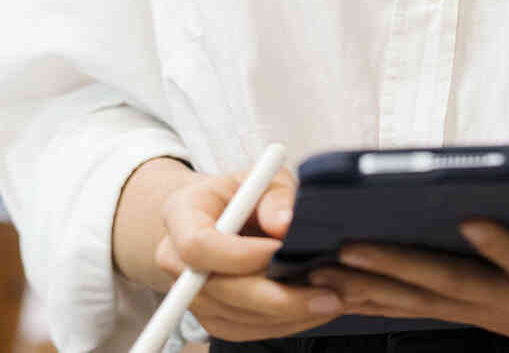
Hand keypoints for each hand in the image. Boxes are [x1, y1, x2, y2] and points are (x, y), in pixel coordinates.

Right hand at [150, 165, 342, 342]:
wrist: (223, 215)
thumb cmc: (244, 194)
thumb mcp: (264, 178)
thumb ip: (276, 196)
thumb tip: (285, 224)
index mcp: (182, 214)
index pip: (198, 245)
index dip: (240, 255)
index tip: (282, 252)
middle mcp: (177, 259)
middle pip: (219, 291)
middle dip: (276, 297)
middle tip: (326, 295)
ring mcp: (192, 293)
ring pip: (237, 317)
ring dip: (287, 315)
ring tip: (330, 301)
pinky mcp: (211, 317)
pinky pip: (246, 330)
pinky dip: (283, 324)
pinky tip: (312, 309)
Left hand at [308, 221, 508, 352]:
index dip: (504, 248)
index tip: (473, 221)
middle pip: (452, 285)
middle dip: (397, 267)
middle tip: (347, 251)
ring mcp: (495, 314)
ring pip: (424, 301)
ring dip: (370, 288)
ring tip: (318, 275)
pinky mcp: (482, 315)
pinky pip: (421, 307)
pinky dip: (378, 298)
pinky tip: (337, 290)